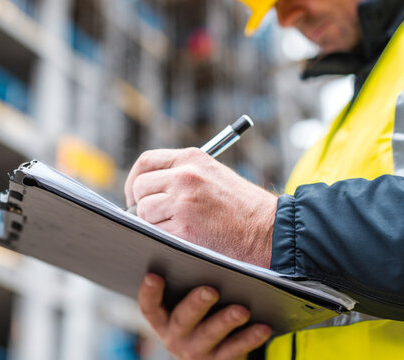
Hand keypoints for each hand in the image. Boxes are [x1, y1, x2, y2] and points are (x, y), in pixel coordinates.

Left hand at [124, 148, 277, 267]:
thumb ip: (183, 175)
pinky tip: (181, 240)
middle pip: (141, 187)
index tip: (135, 194)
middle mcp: (185, 176)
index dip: (135, 180)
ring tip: (176, 229)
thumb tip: (147, 189)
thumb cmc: (243, 207)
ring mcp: (183, 202)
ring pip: (144, 211)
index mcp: (192, 158)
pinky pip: (155, 232)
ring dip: (153, 224)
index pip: (146, 161)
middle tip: (154, 219)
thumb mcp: (213, 175)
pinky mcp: (184, 229)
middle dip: (142, 205)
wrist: (269, 230)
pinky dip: (163, 239)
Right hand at [139, 274, 271, 358]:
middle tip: (211, 290)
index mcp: (163, 319)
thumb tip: (192, 231)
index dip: (150, 292)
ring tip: (242, 310)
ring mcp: (196, 351)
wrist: (216, 350)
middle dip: (196, 304)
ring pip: (210, 335)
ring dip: (226, 321)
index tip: (154, 275)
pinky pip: (235, 350)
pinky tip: (263, 326)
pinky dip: (250, 338)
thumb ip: (186, 276)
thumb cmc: (201, 311)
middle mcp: (175, 336)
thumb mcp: (186, 298)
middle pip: (182, 320)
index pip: (150, 307)